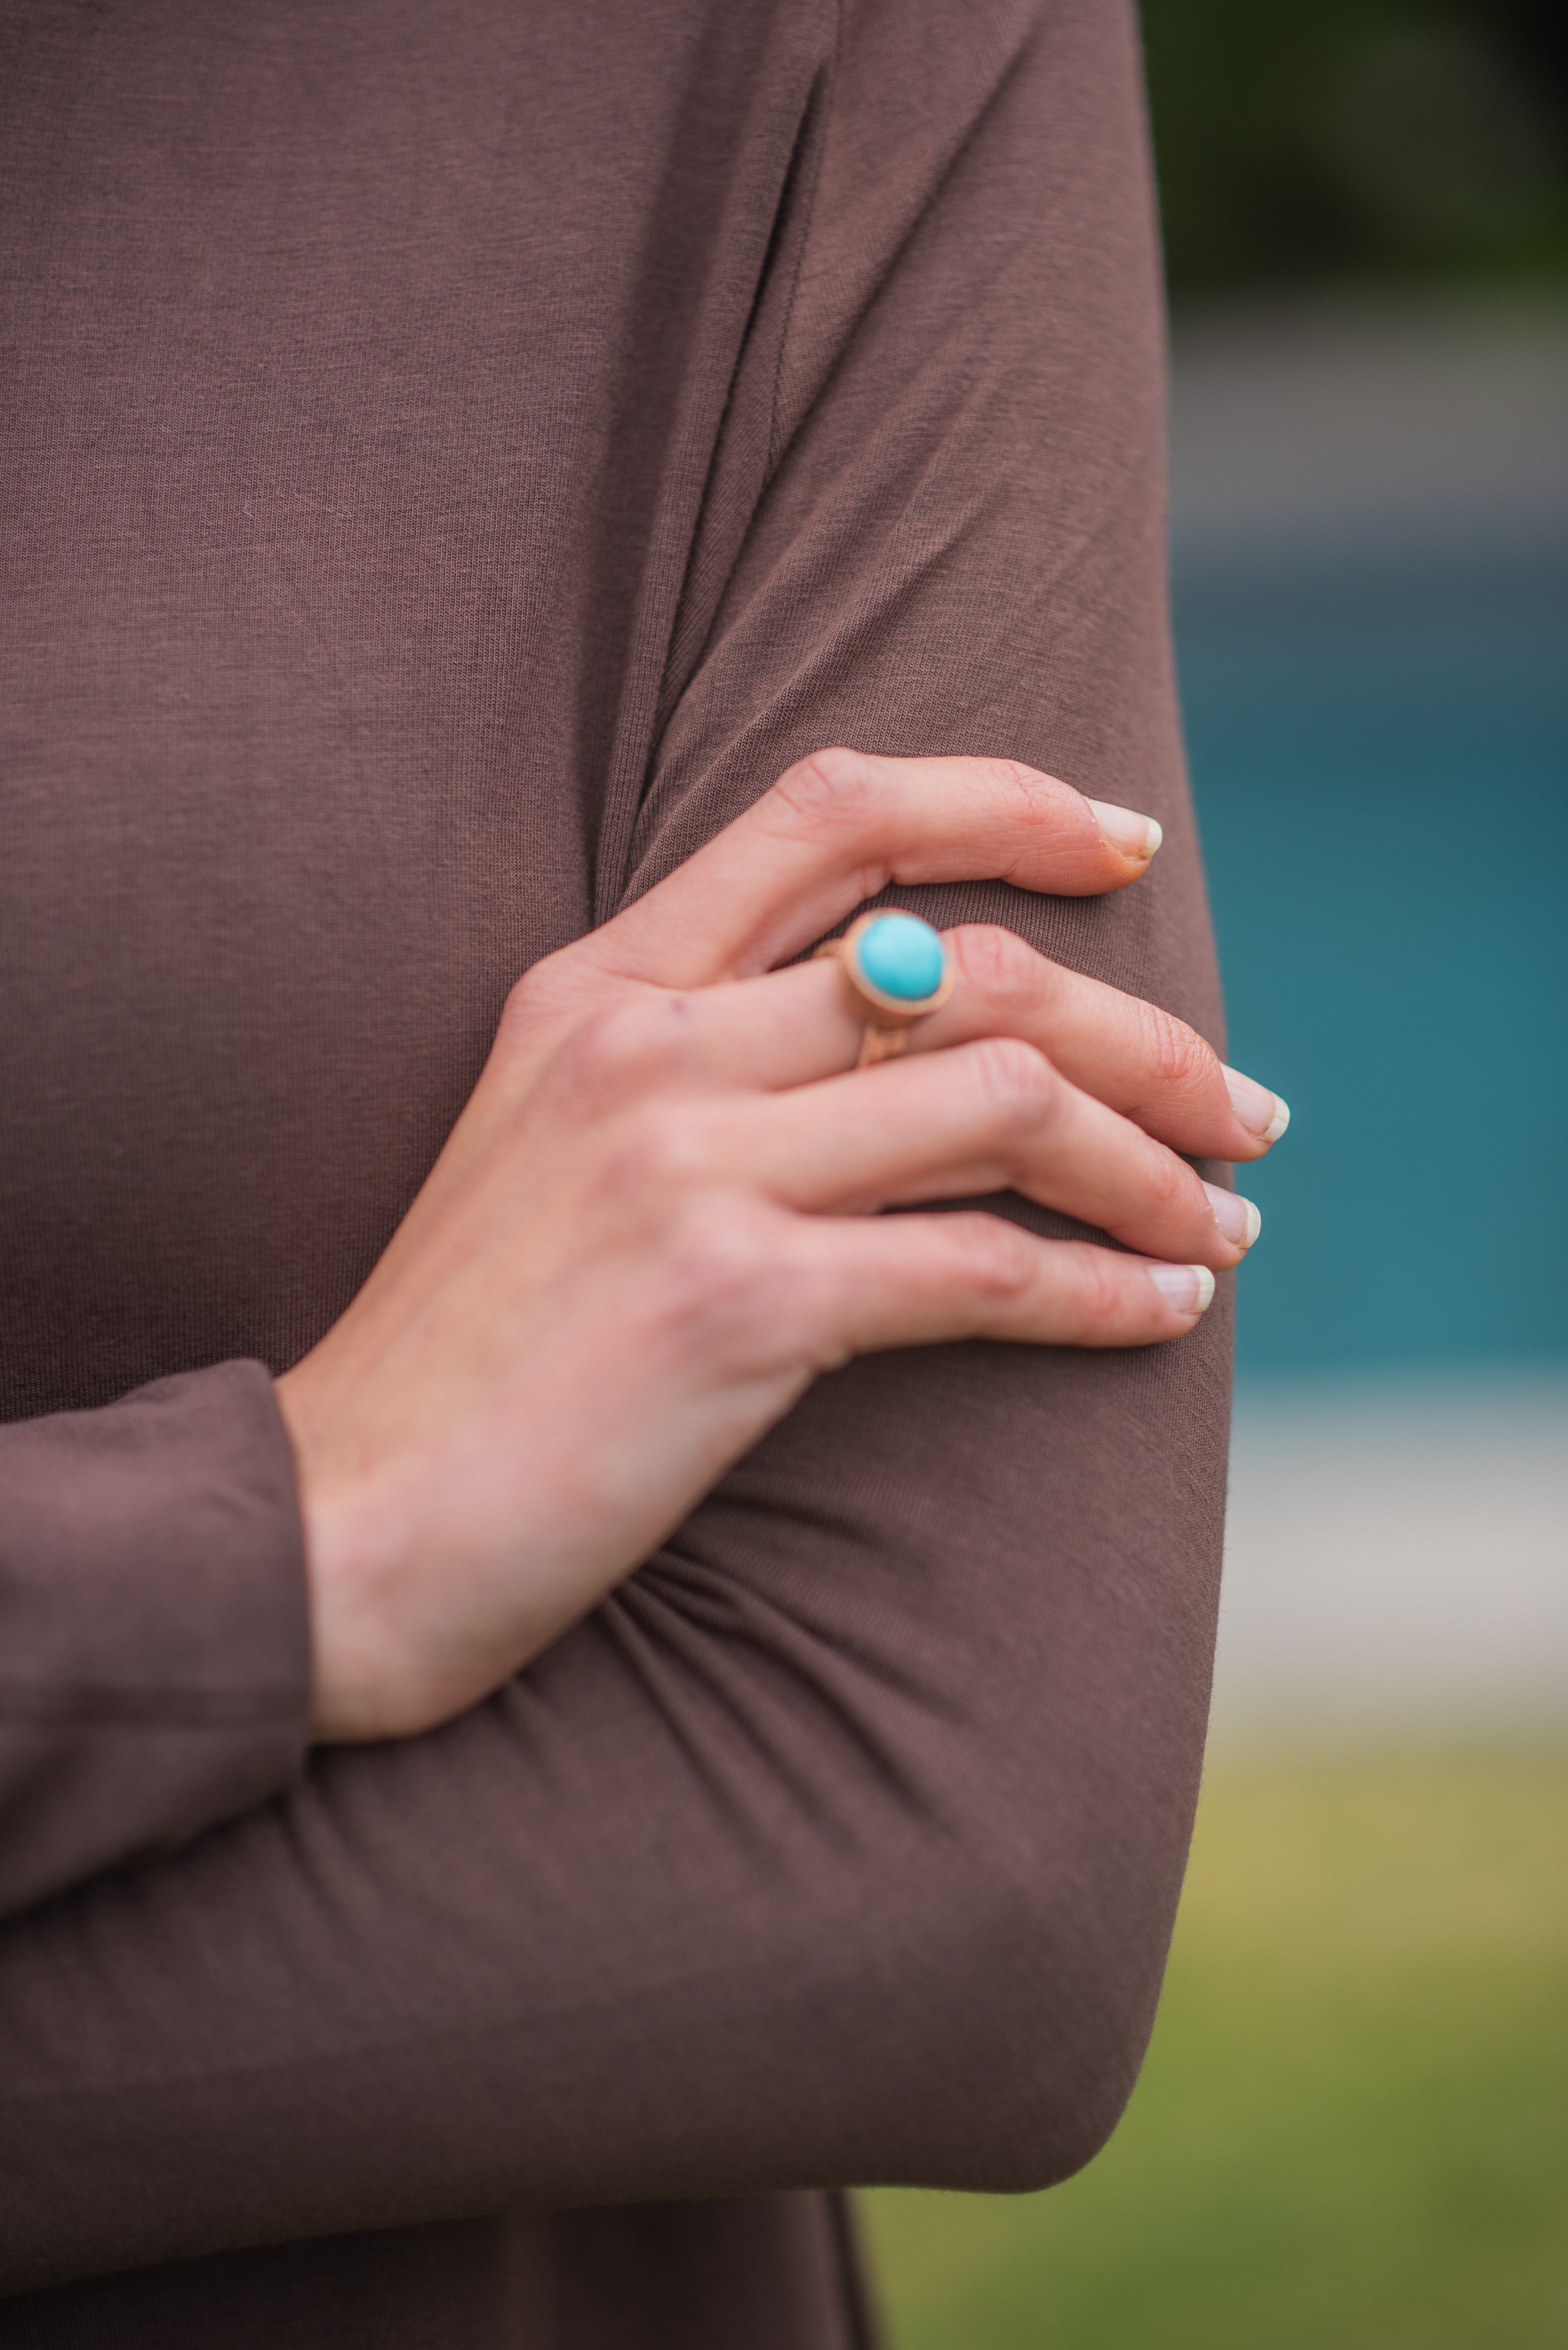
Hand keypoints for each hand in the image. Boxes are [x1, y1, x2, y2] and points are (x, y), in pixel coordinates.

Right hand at [277, 750, 1284, 1741]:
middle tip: (1238, 1102)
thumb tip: (910, 1048)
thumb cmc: (465, 1357)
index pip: (830, 815)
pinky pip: (982, 1270)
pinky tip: (1167, 1310)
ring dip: (1149, 1159)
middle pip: (967, 969)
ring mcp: (683, 1169)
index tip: (1125, 849)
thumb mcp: (552, 1150)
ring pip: (1004, 1102)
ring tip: (1223, 1213)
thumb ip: (699, 1067)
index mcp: (594, 987)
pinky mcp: (730, 1305)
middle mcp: (643, 1049)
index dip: (1002, 803)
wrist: (340, 1524)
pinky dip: (1105, 1288)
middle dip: (1141, 1030)